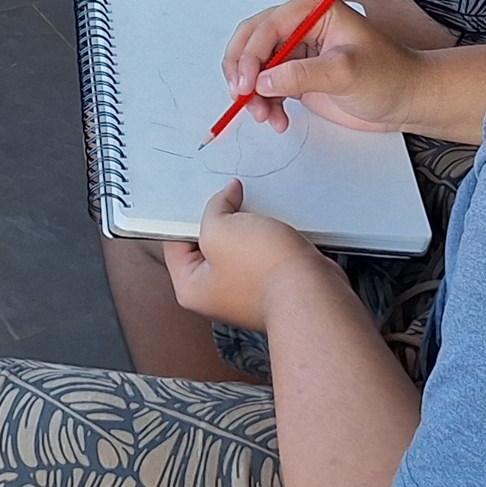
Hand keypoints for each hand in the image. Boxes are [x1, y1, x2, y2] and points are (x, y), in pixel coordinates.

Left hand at [161, 181, 332, 332]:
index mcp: (191, 287)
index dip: (186, 214)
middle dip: (220, 218)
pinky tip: (273, 223)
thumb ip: (214, 208)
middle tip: (229, 198)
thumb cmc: (262, 271)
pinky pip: (261, 251)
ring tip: (255, 212)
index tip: (201, 194)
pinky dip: (267, 235)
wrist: (311, 292)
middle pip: (207, 241)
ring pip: (238, 244)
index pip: (174, 241)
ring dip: (247, 224)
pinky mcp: (270, 282)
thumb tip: (226, 195)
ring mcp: (244, 289)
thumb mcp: (220, 229)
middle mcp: (215, 292)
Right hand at [219, 0, 429, 136]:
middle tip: (242, 98)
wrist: (407, 100)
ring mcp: (297, 49)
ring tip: (265, 116)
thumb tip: (263, 81)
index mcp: (314, 8)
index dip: (250, 55)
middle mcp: (301, 24)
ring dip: (252, 93)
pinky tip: (277, 119)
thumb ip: (302, 75)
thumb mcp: (346, 72)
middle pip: (252, 41)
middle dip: (243, 72)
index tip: (246, 84)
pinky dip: (264, 103)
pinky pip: (265, 86)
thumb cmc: (390, 75)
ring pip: (255, 66)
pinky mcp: (296, 74)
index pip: (267, 26)